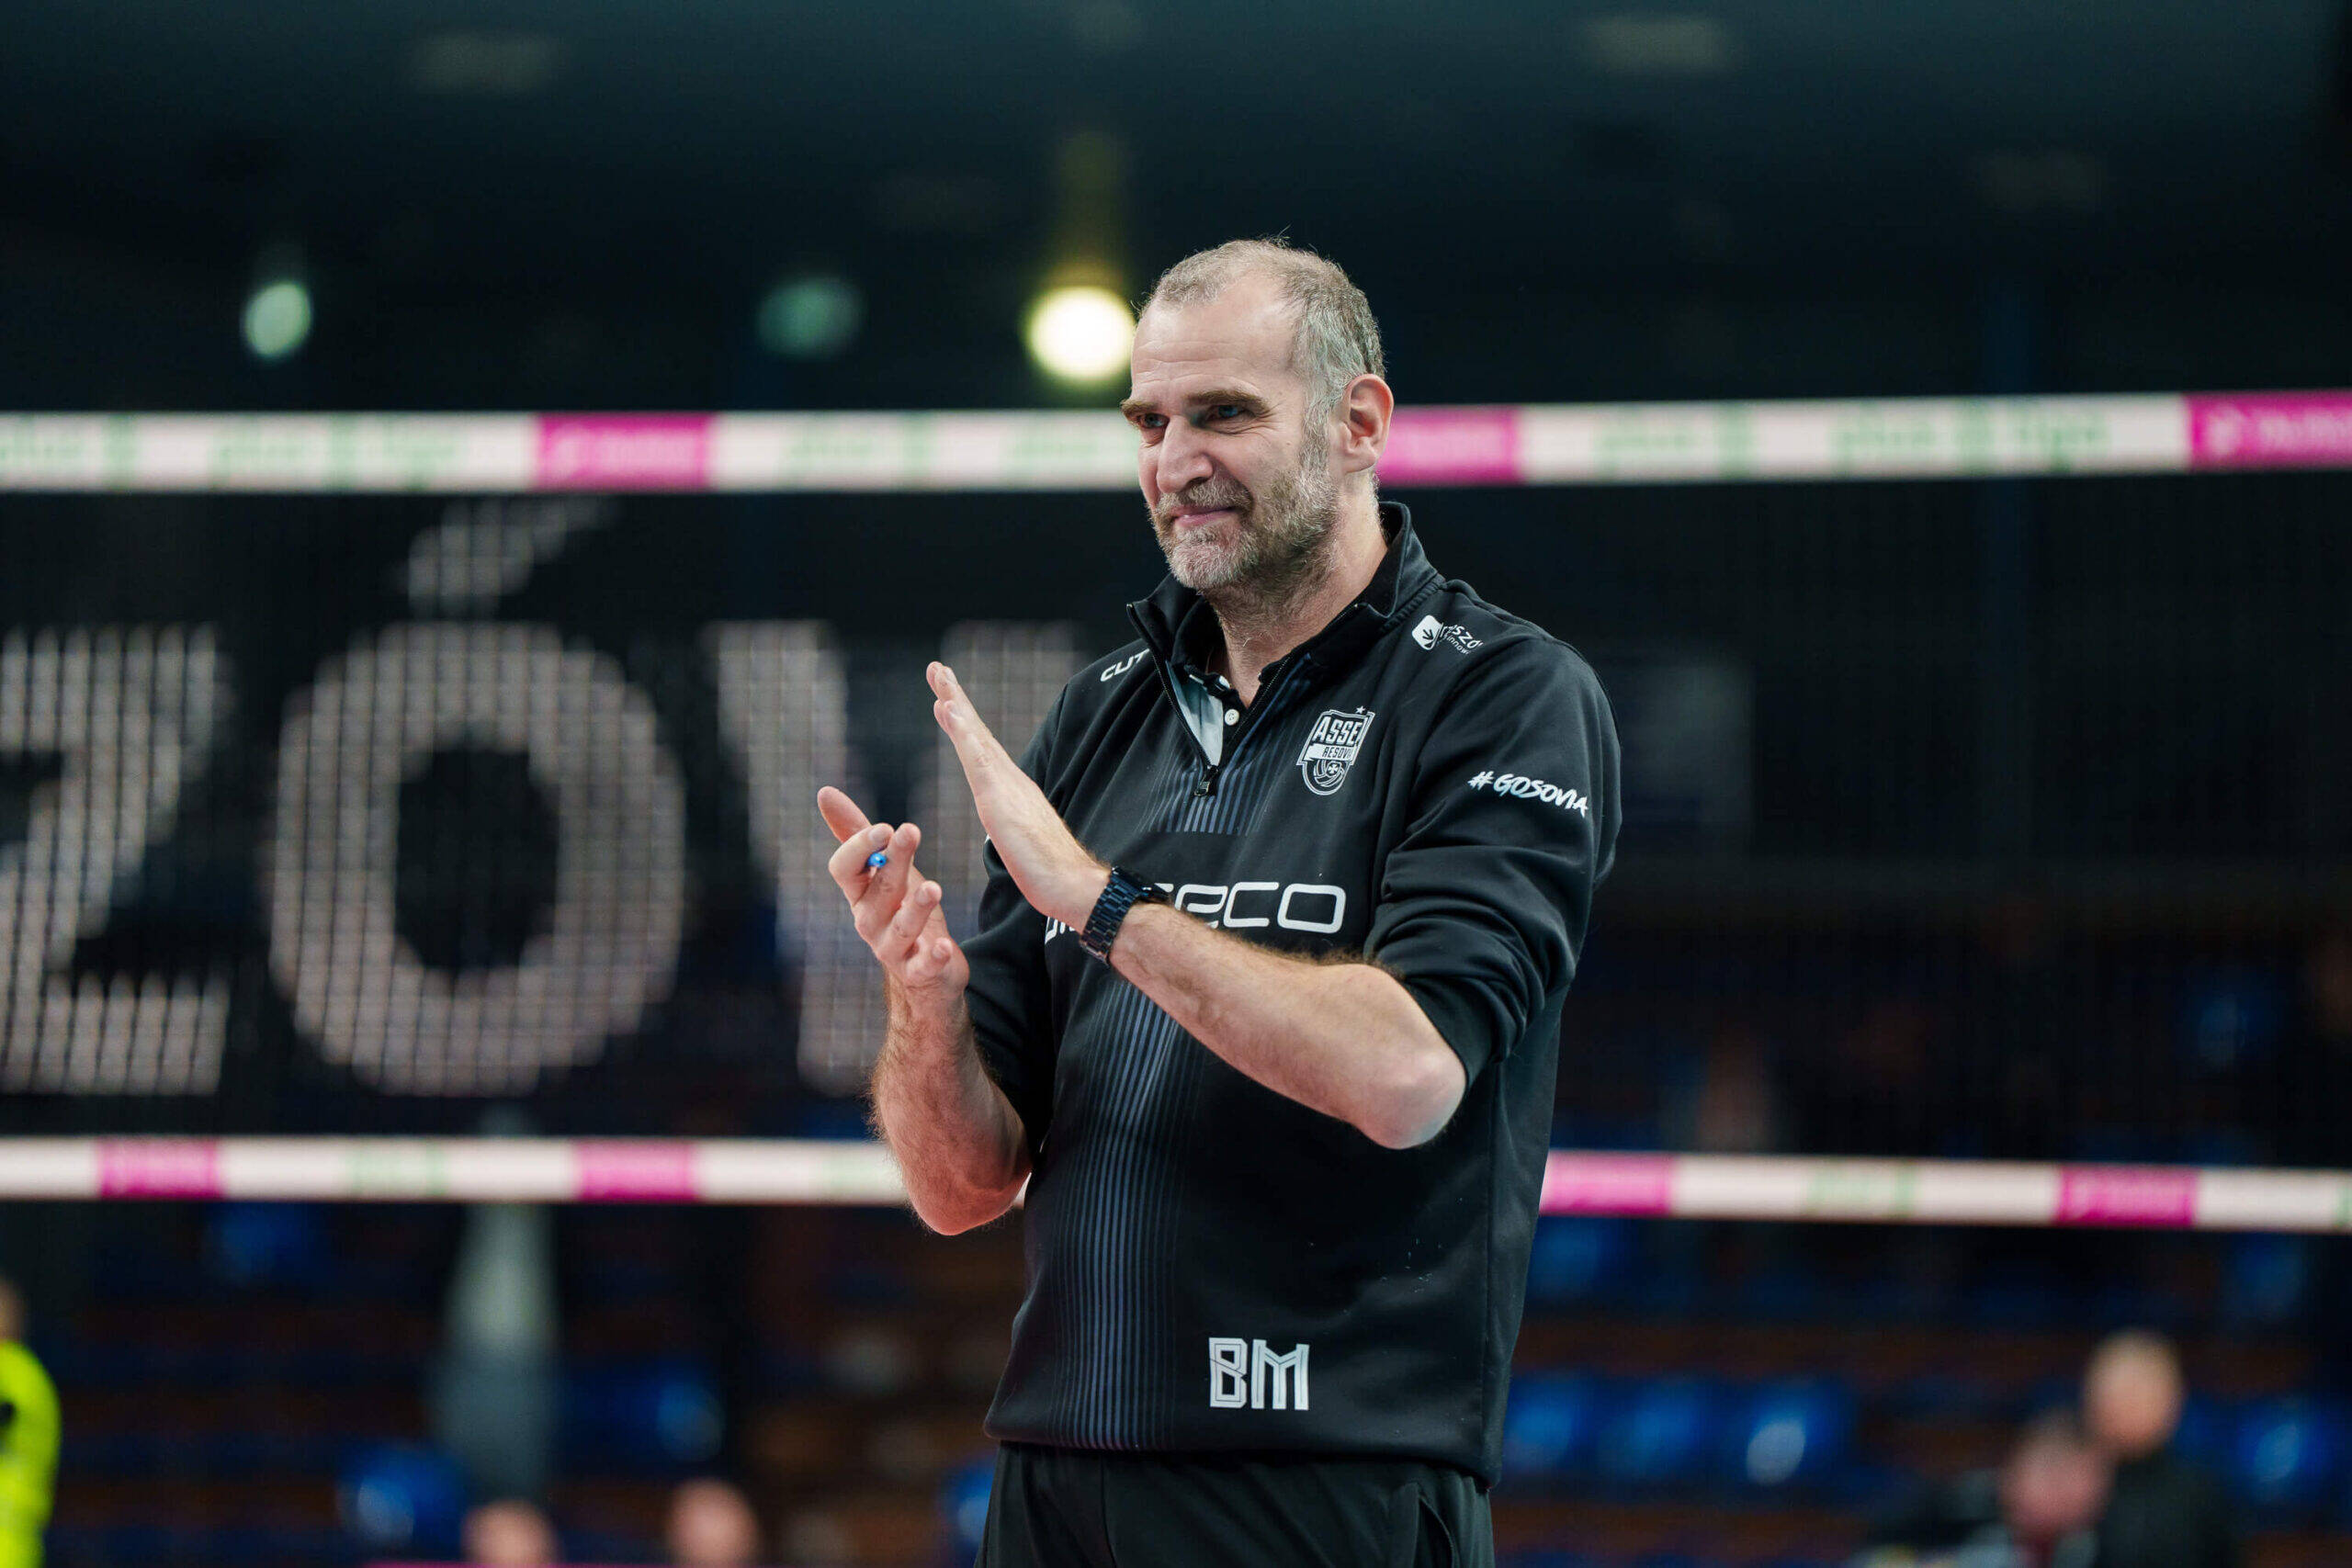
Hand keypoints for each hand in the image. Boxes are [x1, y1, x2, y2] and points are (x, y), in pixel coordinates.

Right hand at [817, 785, 967, 1004]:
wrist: (925, 968)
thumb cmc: (902, 908)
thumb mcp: (884, 868)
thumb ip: (858, 834)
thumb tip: (824, 792)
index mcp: (859, 892)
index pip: (845, 869)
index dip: (860, 847)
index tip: (885, 826)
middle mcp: (869, 920)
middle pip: (879, 890)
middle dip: (894, 861)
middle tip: (910, 832)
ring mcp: (890, 949)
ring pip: (901, 927)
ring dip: (916, 908)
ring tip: (934, 888)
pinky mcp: (917, 972)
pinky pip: (922, 966)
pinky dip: (933, 957)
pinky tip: (945, 946)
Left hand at [928, 662, 1106, 929]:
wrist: (1076, 887)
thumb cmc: (1052, 874)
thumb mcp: (1020, 845)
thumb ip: (1012, 828)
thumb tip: (1008, 826)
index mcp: (1011, 791)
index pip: (981, 750)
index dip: (963, 723)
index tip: (946, 699)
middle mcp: (1011, 781)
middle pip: (977, 734)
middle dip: (956, 698)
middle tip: (936, 668)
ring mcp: (1007, 787)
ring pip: (976, 738)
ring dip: (956, 704)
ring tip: (939, 677)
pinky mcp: (1001, 800)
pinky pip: (977, 758)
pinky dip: (962, 731)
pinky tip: (949, 709)